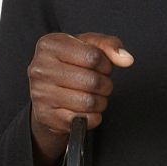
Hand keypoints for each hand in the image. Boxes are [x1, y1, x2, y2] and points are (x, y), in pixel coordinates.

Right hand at [27, 32, 133, 165]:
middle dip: (105, 84)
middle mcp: (40, 68)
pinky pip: (83, 120)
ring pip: (88, 102)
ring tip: (95, 96)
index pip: (93, 56)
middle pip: (92, 81)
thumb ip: (109, 46)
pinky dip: (93, 117)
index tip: (103, 68)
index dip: (106, 65)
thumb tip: (127, 59)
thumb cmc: (69, 64)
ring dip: (100, 101)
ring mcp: (40, 93)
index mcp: (49, 45)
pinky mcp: (45, 116)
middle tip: (101, 84)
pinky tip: (88, 110)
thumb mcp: (87, 46)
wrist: (45, 91)